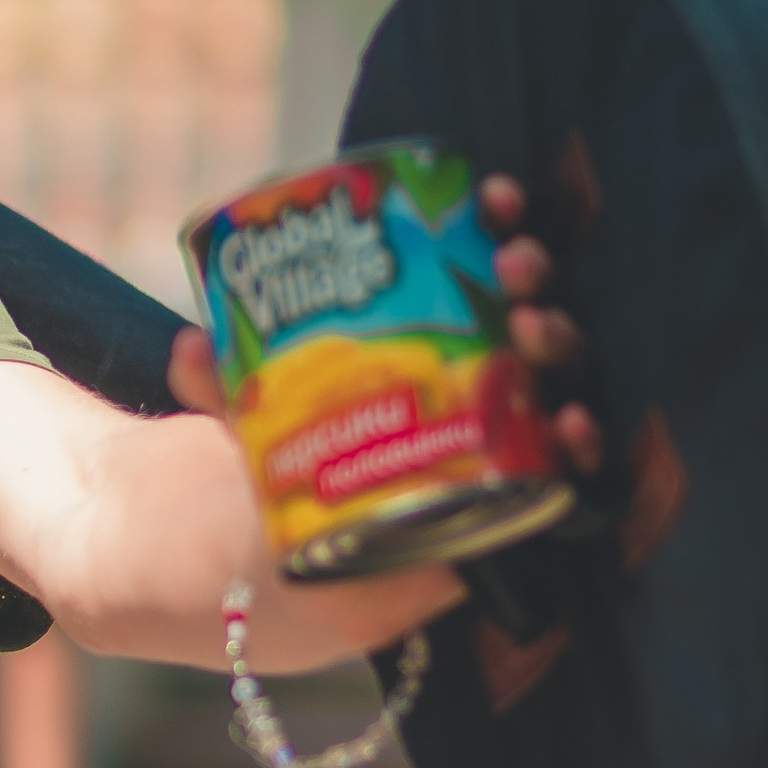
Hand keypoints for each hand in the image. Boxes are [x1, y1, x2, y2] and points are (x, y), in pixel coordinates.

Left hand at [165, 171, 604, 481]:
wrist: (298, 572)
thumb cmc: (292, 473)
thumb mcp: (261, 424)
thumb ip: (229, 392)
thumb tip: (188, 349)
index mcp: (444, 342)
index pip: (486, 269)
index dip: (504, 226)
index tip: (495, 195)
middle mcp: (489, 382)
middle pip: (532, 315)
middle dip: (532, 279)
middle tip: (511, 265)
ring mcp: (510, 439)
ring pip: (556, 381)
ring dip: (558, 344)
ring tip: (532, 325)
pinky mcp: (517, 503)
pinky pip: (567, 473)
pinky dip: (579, 447)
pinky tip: (573, 424)